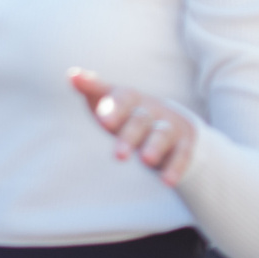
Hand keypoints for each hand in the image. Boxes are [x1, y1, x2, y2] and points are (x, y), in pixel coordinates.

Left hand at [70, 70, 199, 183]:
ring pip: (162, 134)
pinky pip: (182, 155)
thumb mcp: (110, 103)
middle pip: (139, 120)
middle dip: (129, 136)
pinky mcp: (186, 144)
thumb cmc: (128, 115)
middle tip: (118, 156)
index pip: (122, 97)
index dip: (114, 108)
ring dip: (154, 147)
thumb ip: (92, 90)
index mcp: (131, 99)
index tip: (103, 122)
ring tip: (146, 161)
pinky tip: (167, 182)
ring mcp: (170, 126)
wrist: (173, 126)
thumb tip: (72, 75)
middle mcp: (152, 110)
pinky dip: (175, 168)